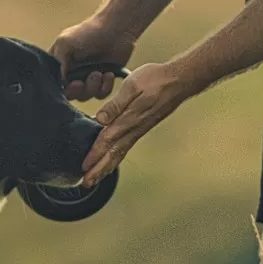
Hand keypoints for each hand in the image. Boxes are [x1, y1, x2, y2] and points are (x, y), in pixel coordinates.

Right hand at [50, 17, 137, 100]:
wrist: (116, 30)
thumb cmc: (89, 32)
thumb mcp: (65, 42)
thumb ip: (58, 62)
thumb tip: (59, 82)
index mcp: (59, 64)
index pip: (55, 85)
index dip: (64, 89)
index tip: (74, 83)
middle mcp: (72, 73)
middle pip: (71, 94)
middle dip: (79, 90)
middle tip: (86, 80)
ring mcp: (87, 78)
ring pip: (86, 96)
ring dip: (93, 87)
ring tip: (99, 73)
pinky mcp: (103, 81)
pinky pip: (101, 94)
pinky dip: (106, 86)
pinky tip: (109, 74)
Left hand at [82, 61, 195, 185]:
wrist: (178, 81)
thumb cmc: (155, 80)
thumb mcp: (133, 85)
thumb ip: (116, 104)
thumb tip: (100, 119)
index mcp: (129, 119)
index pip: (107, 140)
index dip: (95, 154)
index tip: (83, 167)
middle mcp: (133, 129)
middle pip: (113, 154)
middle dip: (99, 170)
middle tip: (86, 183)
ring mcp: (138, 130)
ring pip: (119, 153)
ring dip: (105, 168)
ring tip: (95, 179)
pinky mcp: (142, 128)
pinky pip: (125, 148)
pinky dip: (115, 159)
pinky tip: (111, 162)